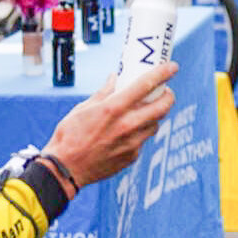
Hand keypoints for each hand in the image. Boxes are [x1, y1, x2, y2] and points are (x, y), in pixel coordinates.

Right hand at [43, 65, 176, 186]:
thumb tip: (115, 78)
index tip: (172, 67)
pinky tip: (128, 132)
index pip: (146, 85)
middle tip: (165, 92)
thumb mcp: (83, 108)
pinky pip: (143, 140)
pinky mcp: (132, 157)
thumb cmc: (69, 136)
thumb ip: (104, 92)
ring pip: (155, 124)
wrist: (65, 169)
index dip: (163, 74)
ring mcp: (132, 143)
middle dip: (168, 96)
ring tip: (145, 112)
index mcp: (113, 108)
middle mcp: (127, 125)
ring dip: (154, 116)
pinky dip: (139, 133)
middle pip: (162, 107)